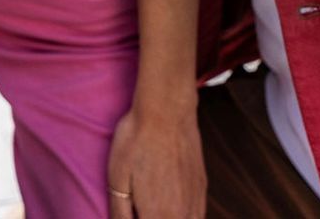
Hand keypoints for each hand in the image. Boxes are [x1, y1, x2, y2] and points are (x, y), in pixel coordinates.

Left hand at [108, 103, 205, 218]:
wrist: (167, 112)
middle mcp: (182, 215)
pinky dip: (184, 218)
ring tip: (152, 207)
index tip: (132, 212)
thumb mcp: (117, 178)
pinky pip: (197, 217)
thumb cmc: (137, 142)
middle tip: (138, 208)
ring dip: (168, 218)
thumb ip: (120, 212)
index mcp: (158, 215)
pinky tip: (170, 207)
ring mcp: (196, 203)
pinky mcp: (202, 189)